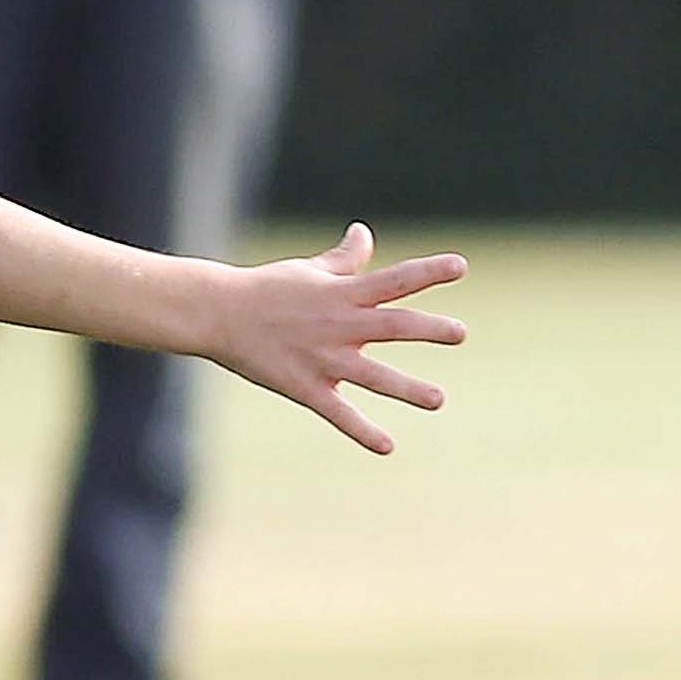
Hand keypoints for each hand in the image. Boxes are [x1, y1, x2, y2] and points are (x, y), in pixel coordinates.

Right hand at [204, 223, 466, 453]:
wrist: (219, 313)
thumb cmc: (268, 288)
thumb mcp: (310, 269)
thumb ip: (345, 259)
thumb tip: (364, 232)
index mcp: (343, 294)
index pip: (395, 279)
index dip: (428, 272)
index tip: (460, 266)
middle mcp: (339, 325)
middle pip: (392, 325)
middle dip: (429, 329)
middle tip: (461, 332)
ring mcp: (323, 358)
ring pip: (372, 377)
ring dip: (407, 388)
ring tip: (439, 400)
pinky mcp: (305, 387)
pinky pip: (338, 413)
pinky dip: (362, 431)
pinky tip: (387, 446)